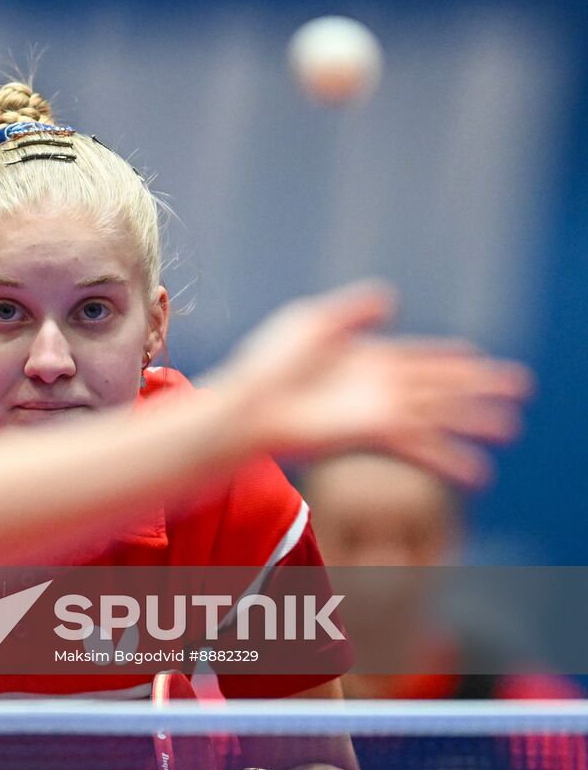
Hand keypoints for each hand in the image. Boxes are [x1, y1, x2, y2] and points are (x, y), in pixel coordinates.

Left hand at [208, 281, 530, 485]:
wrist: (250, 403)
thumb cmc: (271, 363)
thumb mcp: (311, 321)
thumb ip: (354, 311)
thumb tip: (392, 299)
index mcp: (365, 356)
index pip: (417, 356)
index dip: (447, 356)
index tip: (475, 356)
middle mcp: (378, 386)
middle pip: (440, 384)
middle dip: (479, 385)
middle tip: (519, 386)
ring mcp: (377, 410)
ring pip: (439, 414)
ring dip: (474, 420)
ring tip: (510, 428)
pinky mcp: (372, 433)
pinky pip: (421, 445)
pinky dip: (448, 456)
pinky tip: (475, 471)